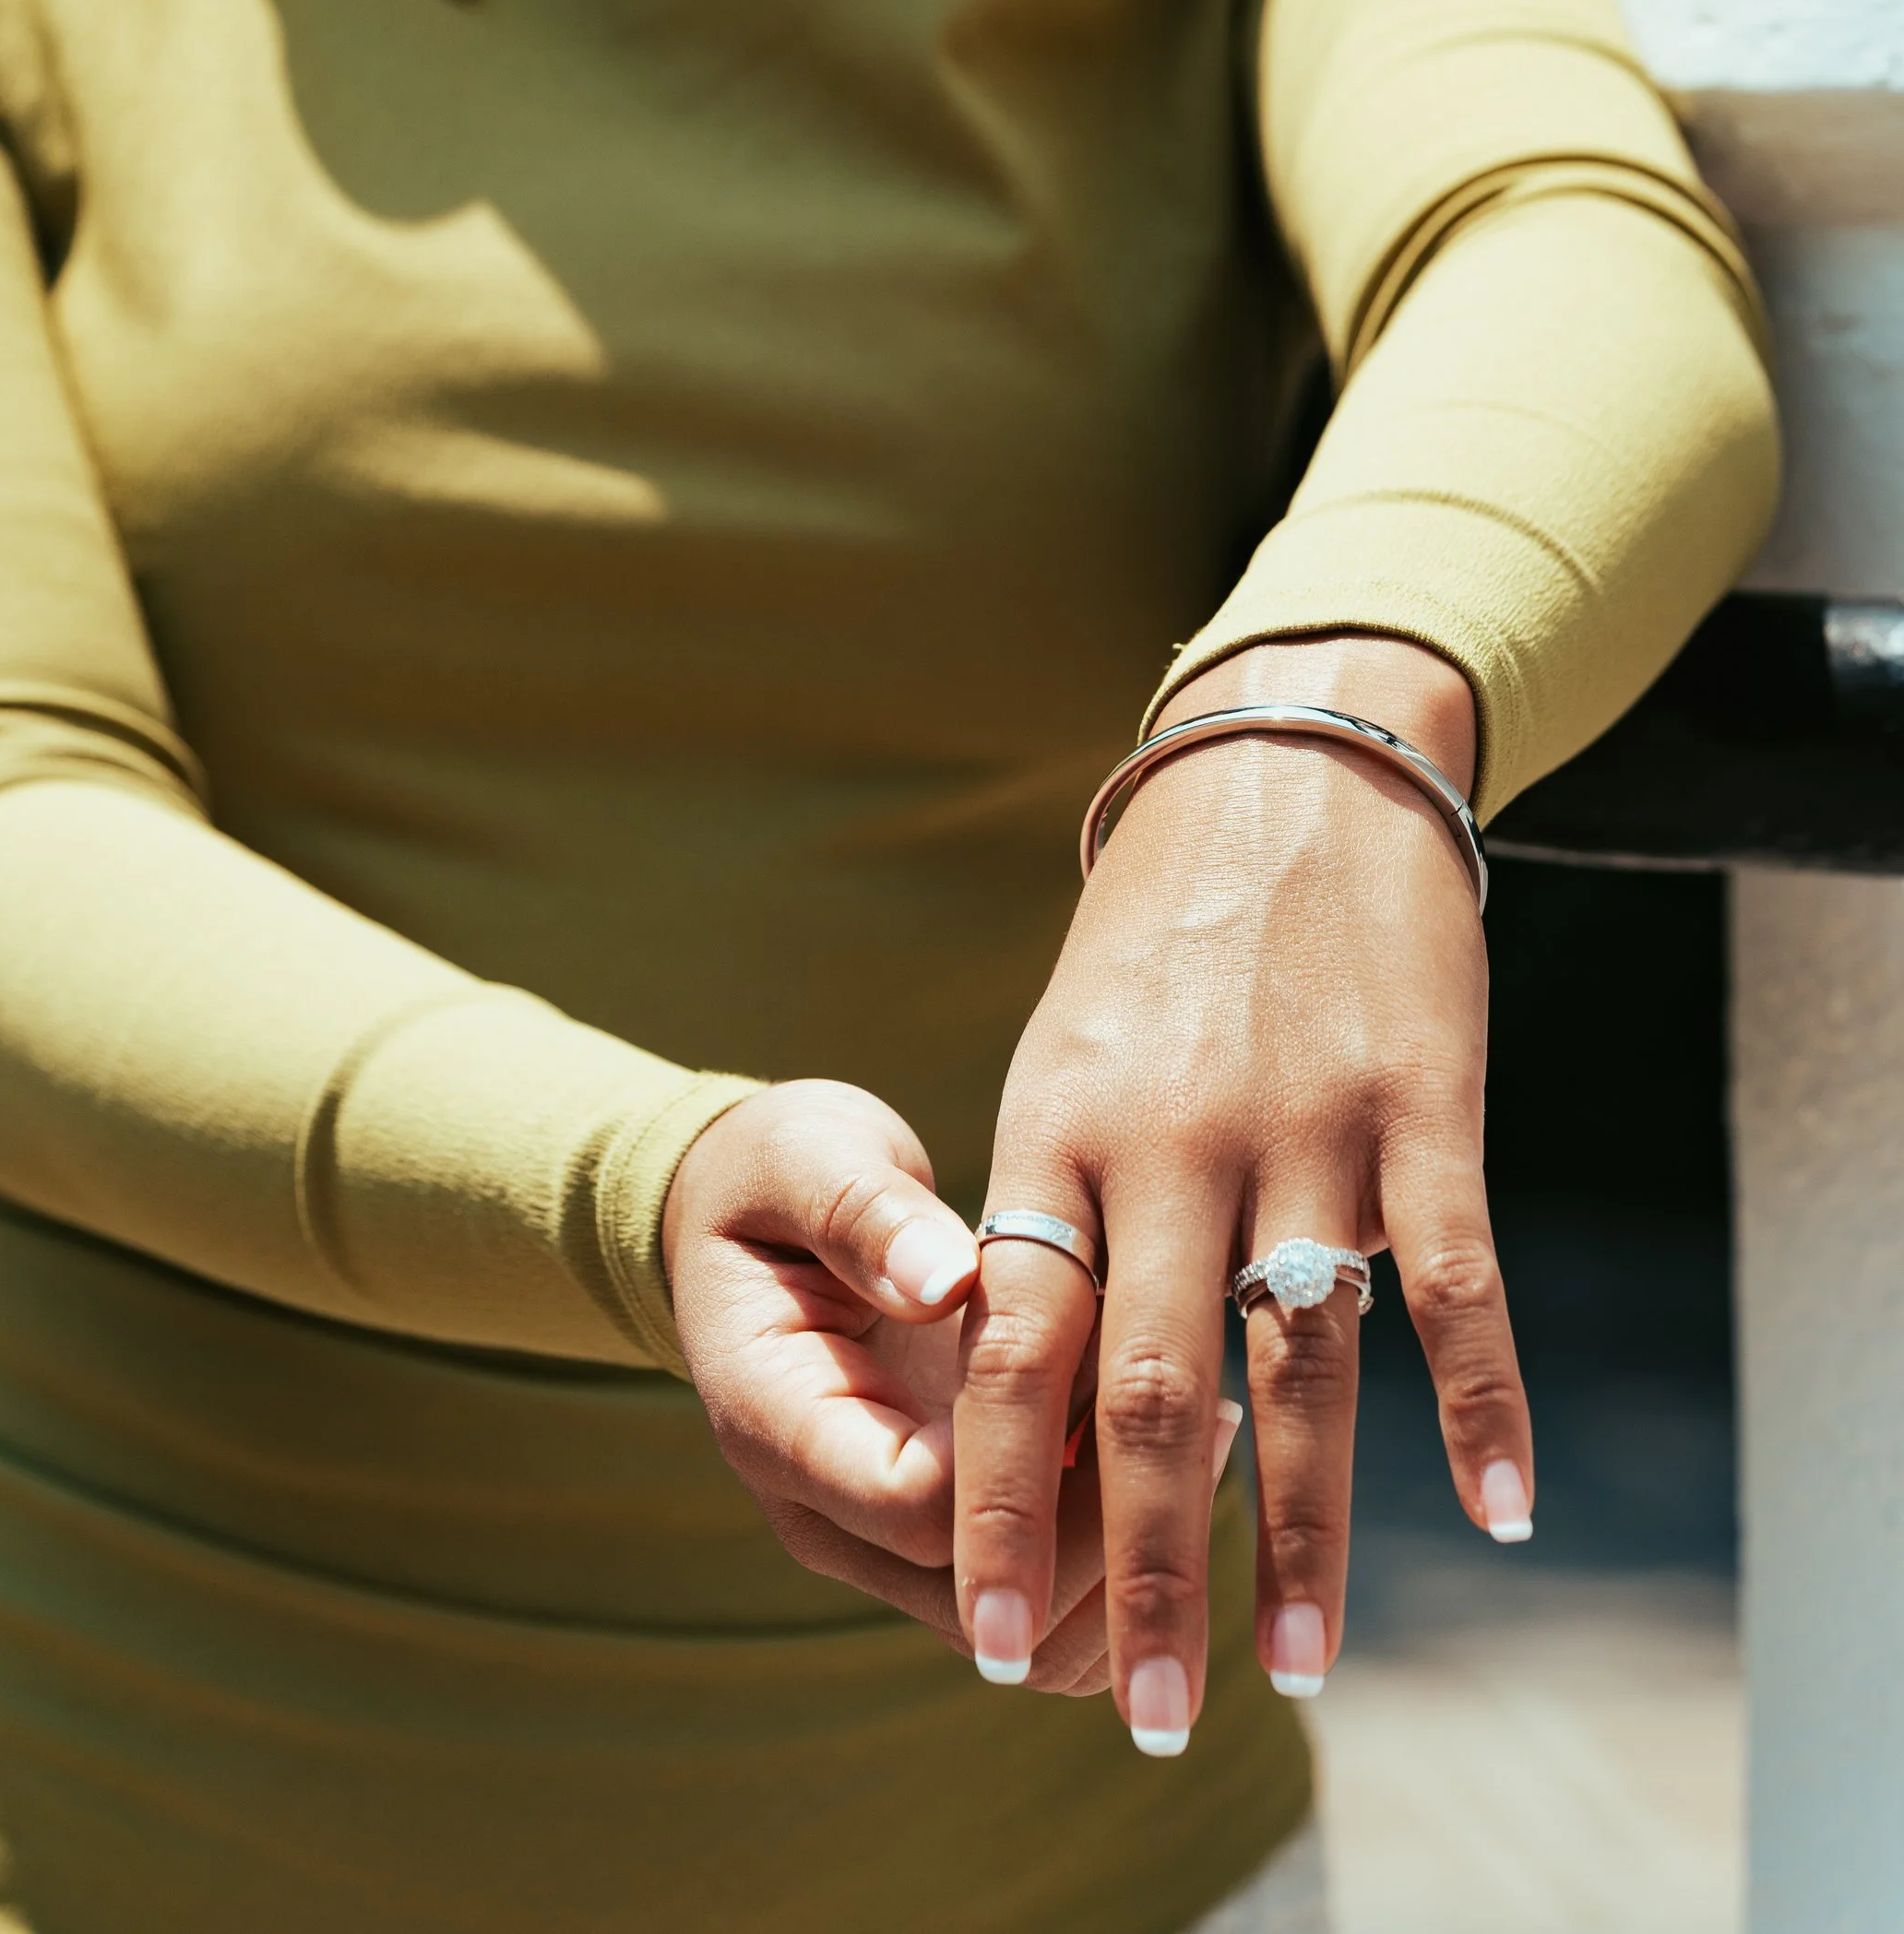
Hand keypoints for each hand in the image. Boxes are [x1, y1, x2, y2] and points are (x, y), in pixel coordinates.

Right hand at [665, 1078, 1248, 1691]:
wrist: (752, 1221)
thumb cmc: (779, 1175)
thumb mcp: (805, 1156)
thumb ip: (862, 1215)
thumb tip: (945, 1279)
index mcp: (778, 1421)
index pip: (914, 1509)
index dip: (1027, 1464)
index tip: (1108, 1351)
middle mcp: (829, 1512)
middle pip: (986, 1607)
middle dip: (1107, 1529)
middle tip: (1203, 1403)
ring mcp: (887, 1540)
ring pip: (1032, 1642)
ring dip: (1130, 1557)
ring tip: (1206, 1420)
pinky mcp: (949, 1533)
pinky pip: (1051, 1607)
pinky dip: (1126, 1551)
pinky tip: (1174, 1439)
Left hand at [951, 635, 1532, 1753]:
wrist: (1287, 768)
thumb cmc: (1159, 940)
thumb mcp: (1065, 1056)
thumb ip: (1053, 1215)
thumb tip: (1038, 1403)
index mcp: (1056, 1128)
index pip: (1011, 1350)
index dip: (996, 1500)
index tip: (982, 1630)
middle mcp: (1169, 1139)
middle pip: (1146, 1392)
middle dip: (1138, 1570)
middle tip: (1145, 1712)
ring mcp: (1302, 1123)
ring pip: (1298, 1368)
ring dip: (1298, 1535)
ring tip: (1293, 1671)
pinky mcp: (1425, 1105)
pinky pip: (1456, 1284)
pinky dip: (1482, 1406)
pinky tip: (1500, 1511)